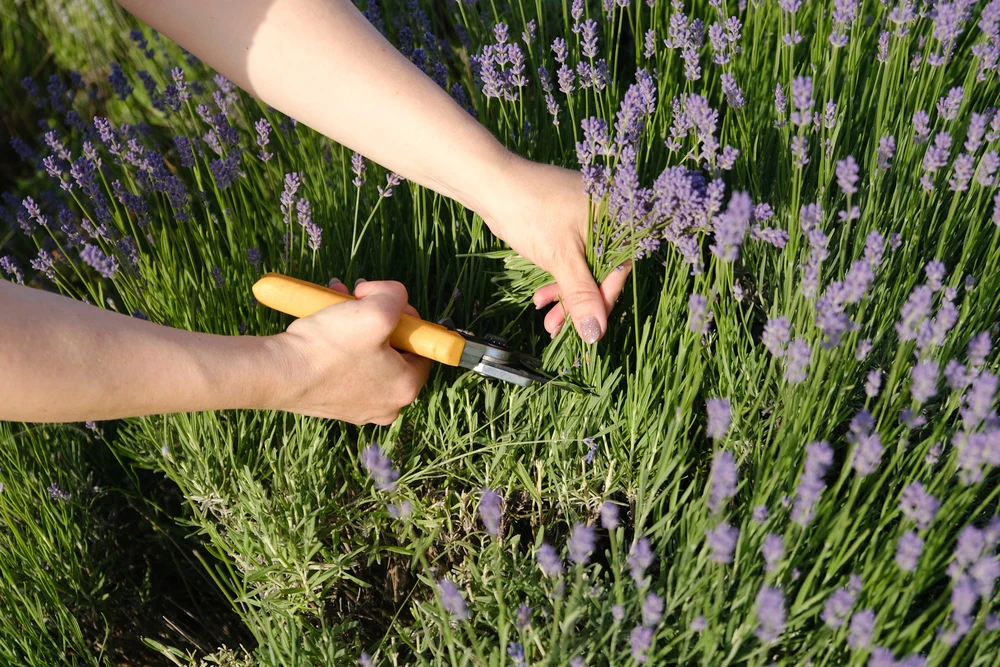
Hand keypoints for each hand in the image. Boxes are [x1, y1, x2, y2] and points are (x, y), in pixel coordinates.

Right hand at [268, 279, 430, 424]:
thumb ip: (396, 295)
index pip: (423, 348)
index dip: (407, 318)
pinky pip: (345, 368)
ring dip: (354, 326)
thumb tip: (392, 294)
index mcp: (406, 388)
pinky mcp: (332, 404)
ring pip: (367, 356)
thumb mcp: (376, 309)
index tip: (386, 303)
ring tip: (336, 303)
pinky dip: (337, 344)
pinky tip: (322, 323)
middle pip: (393, 351)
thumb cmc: (329, 346)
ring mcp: (358, 407)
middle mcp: (386, 405)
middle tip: (359, 300)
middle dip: (377, 318)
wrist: (276, 374)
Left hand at [481, 153, 631, 342]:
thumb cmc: (532, 214)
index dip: (603, 300)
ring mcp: (586, 220)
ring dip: (565, 295)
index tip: (588, 327)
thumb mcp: (560, 259)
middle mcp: (608, 217)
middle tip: (557, 327)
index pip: (619, 269)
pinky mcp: (568, 224)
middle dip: (579, 302)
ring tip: (545, 319)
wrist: (494, 184)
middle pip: (602, 271)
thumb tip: (596, 334)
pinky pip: (571, 258)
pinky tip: (540, 297)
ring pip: (584, 267)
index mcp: (617, 218)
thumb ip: (581, 296)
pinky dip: (558, 278)